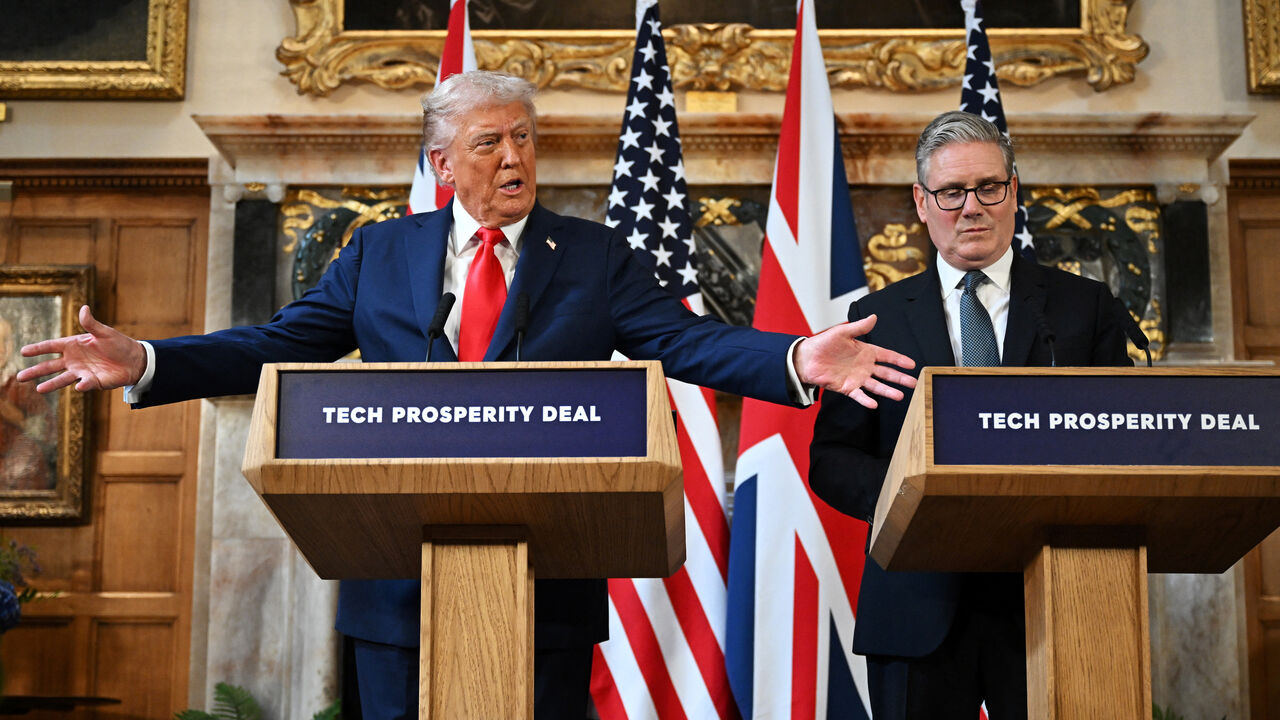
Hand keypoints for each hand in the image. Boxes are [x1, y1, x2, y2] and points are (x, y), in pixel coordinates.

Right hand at [16, 305, 146, 393]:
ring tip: (38, 389)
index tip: (23, 351)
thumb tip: (84, 308)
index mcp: (73, 345)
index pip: (51, 347)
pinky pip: (85, 384)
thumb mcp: (104, 332)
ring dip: (51, 384)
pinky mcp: (93, 381)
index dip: (38, 349)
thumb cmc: (118, 344)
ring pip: (62, 379)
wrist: (134, 359)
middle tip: (20, 376)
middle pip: (50, 366)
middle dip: (35, 371)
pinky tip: (78, 386)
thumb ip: (91, 323)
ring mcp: (82, 372)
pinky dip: (82, 385)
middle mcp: (74, 360)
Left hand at [795, 314, 916, 408]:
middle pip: (886, 373)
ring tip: (900, 396)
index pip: (887, 356)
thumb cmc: (824, 344)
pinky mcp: (847, 388)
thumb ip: (859, 327)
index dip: (899, 360)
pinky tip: (874, 404)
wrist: (806, 358)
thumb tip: (874, 317)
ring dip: (888, 390)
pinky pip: (859, 395)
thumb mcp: (842, 332)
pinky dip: (866, 400)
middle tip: (914, 383)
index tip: (912, 364)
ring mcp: (857, 378)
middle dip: (900, 378)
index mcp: (866, 352)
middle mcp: (864, 366)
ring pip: (876, 385)